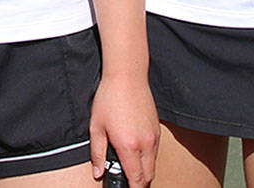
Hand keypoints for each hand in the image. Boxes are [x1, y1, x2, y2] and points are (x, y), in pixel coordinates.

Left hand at [89, 72, 158, 187]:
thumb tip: (98, 172)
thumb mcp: (96, 127)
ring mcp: (154, 137)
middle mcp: (146, 144)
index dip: (131, 187)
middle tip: (126, 179)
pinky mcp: (157, 129)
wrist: (127, 76)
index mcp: (129, 146)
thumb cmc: (109, 98)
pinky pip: (155, 151)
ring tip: (128, 163)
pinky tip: (134, 148)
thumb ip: (97, 154)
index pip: (136, 179)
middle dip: (139, 182)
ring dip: (144, 169)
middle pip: (148, 176)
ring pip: (153, 164)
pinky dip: (148, 156)